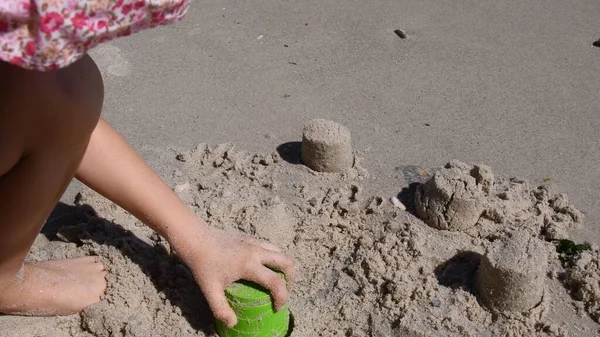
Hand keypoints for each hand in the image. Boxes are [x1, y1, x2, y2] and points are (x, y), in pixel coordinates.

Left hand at [175, 227, 294, 327]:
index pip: (276, 282)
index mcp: (249, 265)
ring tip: (277, 277)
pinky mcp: (248, 236)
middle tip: (285, 290)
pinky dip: (272, 256)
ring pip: (279, 250)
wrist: (195, 238)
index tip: (277, 307)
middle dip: (291, 278)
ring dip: (283, 265)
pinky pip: (268, 245)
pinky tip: (261, 265)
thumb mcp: (210, 291)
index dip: (282, 297)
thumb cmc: (203, 265)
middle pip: (286, 261)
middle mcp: (256, 251)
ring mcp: (253, 241)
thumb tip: (233, 324)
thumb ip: (221, 309)